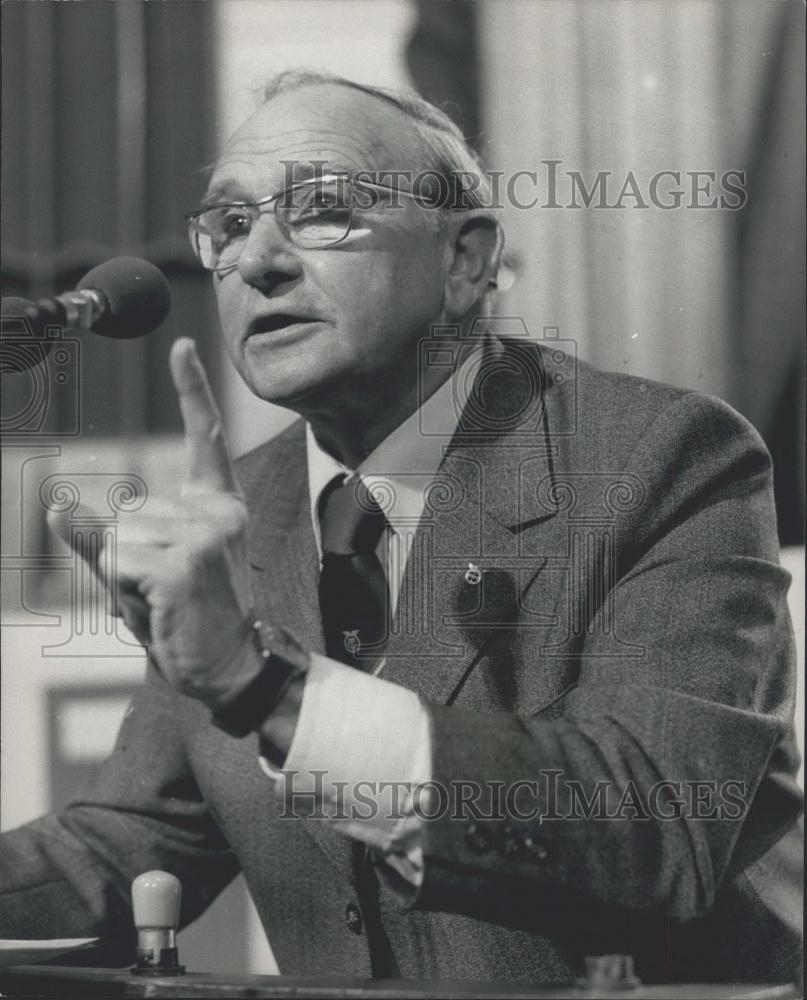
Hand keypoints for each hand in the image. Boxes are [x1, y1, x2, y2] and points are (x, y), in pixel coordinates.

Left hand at [48, 338, 258, 708]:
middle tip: (165, 590)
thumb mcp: (142, 569)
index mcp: (215, 505)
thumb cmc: (186, 615)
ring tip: (164, 601)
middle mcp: (215, 512)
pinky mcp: (181, 565)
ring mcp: (201, 537)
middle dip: (124, 556)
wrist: (229, 665)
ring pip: (114, 539)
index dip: (193, 390)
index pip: (205, 439)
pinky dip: (121, 590)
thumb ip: (99, 538)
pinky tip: (159, 606)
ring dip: (122, 577)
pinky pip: (114, 563)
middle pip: (124, 512)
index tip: (183, 345)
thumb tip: (53, 507)